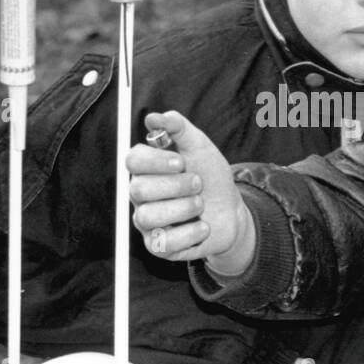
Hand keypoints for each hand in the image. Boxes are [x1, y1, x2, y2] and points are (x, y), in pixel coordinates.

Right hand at [127, 110, 254, 271]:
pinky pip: (162, 243)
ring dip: (184, 208)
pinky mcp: (158, 246)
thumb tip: (154, 117)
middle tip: (198, 184)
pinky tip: (202, 226)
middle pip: (138, 189)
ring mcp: (147, 221)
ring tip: (200, 204)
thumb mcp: (200, 148)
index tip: (180, 162)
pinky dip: (190, 233)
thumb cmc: (211, 177)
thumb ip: (179, 129)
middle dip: (176, 186)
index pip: (132, 160)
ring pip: (147, 217)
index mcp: (146, 168)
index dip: (155, 162)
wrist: (232, 212)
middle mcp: (141, 194)